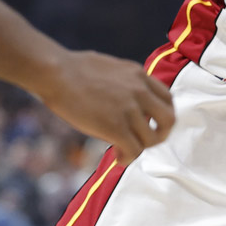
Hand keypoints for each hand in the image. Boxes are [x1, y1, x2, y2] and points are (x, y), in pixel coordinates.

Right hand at [36, 50, 175, 162]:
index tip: (149, 123)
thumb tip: (123, 97)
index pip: (167, 98)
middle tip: (145, 140)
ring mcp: (129, 109)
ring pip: (150, 139)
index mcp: (139, 75)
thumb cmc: (72, 68)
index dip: (161, 114)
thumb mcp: (110, 67)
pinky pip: (134, 150)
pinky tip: (118, 157)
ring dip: (139, 148)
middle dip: (160, 134)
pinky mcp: (116, 126)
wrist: (56, 73)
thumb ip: (124, 82)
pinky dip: (128, 158)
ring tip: (123, 150)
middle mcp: (140, 91)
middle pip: (168, 119)